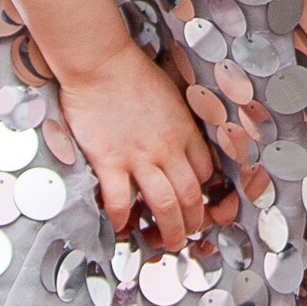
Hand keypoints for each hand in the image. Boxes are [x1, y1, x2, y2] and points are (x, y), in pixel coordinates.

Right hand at [57, 43, 215, 250]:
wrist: (100, 62)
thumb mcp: (170, 94)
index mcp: (185, 131)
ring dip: (169, 231)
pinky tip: (121, 227)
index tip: (197, 202)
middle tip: (188, 235)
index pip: (205, 171)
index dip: (204, 192)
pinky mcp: (110, 161)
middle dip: (193, 223)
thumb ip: (177, 121)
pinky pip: (121, 202)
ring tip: (165, 243)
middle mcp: (167, 148)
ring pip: (165, 205)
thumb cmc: (132, 72)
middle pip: (191, 196)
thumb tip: (178, 139)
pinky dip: (123, 220)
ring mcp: (139, 157)